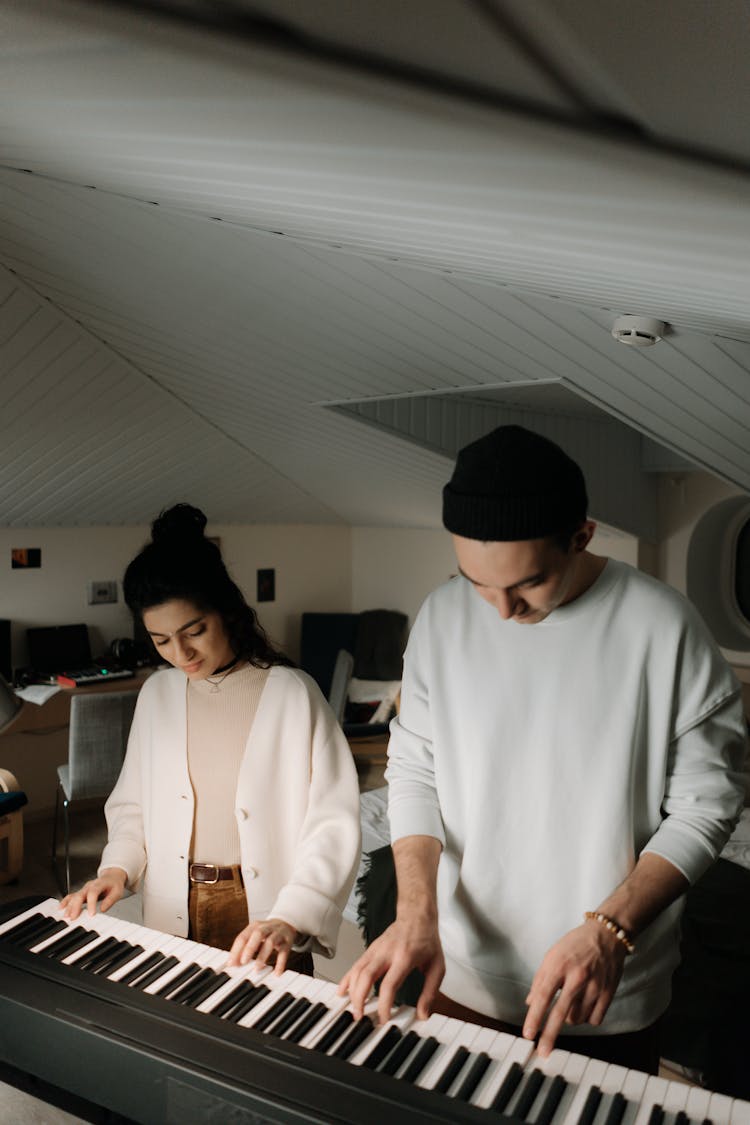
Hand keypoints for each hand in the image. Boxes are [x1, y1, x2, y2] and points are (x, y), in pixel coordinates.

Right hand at [60, 867, 126, 919]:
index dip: (91, 903)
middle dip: (76, 906)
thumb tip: (103, 909)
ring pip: (74, 896)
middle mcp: (89, 886)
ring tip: (66, 916)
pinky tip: (61, 908)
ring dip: (69, 906)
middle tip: (74, 917)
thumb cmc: (114, 885)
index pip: (93, 892)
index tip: (91, 914)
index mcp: (99, 884)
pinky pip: (71, 896)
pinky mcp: (81, 892)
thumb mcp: (117, 891)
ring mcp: (84, 889)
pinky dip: (65, 901)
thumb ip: (110, 900)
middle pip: (80, 894)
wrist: (111, 876)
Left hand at [227, 918, 297, 971]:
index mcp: (254, 926)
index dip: (236, 950)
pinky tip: (277, 973)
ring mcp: (278, 934)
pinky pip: (284, 952)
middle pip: (257, 934)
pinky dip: (280, 963)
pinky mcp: (287, 941)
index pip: (243, 936)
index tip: (231, 963)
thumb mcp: (254, 936)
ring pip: (270, 942)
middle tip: (243, 962)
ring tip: (257, 968)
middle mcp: (266, 927)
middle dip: (249, 948)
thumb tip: (232, 963)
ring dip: (263, 955)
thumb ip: (243, 948)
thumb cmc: (265, 933)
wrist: (285, 924)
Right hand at [338, 914, 444, 1025]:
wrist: (416, 915)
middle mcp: (387, 952)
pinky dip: (347, 979)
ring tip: (354, 1010)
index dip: (384, 1004)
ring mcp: (376, 949)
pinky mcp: (370, 949)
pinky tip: (342, 991)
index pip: (389, 984)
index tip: (384, 1019)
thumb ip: (430, 992)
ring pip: (357, 970)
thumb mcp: (437, 967)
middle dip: (360, 999)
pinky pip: (355, 965)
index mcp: (404, 957)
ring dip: (352, 992)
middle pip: (366, 976)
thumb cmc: (426, 940)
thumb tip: (422, 1015)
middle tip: (361, 1017)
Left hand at [523, 921, 626, 1055]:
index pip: (543, 995)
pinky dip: (587, 1017)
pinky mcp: (608, 993)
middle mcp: (577, 976)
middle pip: (560, 1013)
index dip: (534, 1017)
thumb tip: (530, 1003)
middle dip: (549, 1035)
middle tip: (542, 1053)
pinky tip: (585, 1004)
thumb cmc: (576, 944)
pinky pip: (594, 1019)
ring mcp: (595, 986)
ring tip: (572, 1000)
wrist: (607, 935)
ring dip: (570, 1017)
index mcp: (559, 965)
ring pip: (577, 1018)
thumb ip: (540, 979)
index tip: (528, 1034)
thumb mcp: (552, 954)